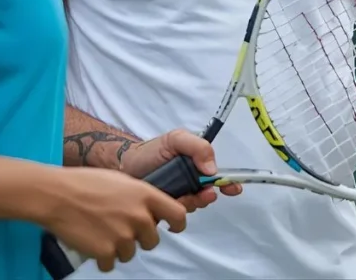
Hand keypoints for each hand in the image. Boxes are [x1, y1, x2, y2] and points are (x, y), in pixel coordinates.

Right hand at [43, 167, 186, 273]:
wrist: (57, 195)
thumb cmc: (87, 182)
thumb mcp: (123, 181)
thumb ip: (142, 196)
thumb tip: (152, 210)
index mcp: (146, 195)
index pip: (178, 215)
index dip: (178, 224)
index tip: (173, 227)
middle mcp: (139, 217)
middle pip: (153, 240)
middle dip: (140, 238)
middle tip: (122, 228)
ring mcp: (123, 236)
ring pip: (131, 253)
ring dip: (119, 247)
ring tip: (102, 231)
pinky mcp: (105, 252)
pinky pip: (111, 264)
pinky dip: (102, 257)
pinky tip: (92, 242)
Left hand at [119, 128, 242, 210]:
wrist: (122, 165)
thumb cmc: (150, 151)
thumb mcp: (176, 140)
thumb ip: (198, 147)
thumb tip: (212, 170)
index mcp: (196, 167)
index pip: (217, 177)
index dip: (228, 184)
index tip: (233, 189)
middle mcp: (190, 184)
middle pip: (206, 195)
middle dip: (206, 196)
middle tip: (203, 194)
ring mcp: (177, 198)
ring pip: (192, 206)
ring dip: (190, 203)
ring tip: (181, 196)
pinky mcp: (164, 211)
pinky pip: (175, 216)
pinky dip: (174, 211)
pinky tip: (166, 203)